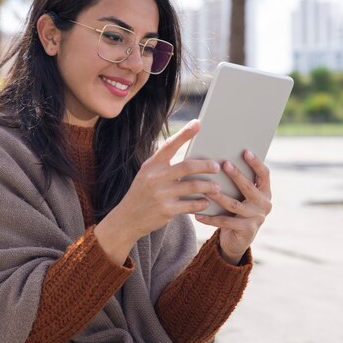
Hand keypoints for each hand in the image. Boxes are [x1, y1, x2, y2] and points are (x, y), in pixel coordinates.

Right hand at [95, 120, 220, 263]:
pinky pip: (191, 205)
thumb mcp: (147, 175)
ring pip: (193, 186)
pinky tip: (207, 202)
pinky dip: (202, 203)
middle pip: (188, 166)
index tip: (198, 123)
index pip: (170, 145)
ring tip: (216, 187)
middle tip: (216, 166)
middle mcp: (155, 177)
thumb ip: (164, 166)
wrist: (126, 219)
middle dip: (206, 165)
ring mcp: (161, 194)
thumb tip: (191, 158)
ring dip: (208, 186)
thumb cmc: (142, 193)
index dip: (185, 134)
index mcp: (151, 165)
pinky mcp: (166, 210)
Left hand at [195, 150, 271, 264]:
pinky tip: (198, 214)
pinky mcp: (246, 230)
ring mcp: (256, 218)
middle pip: (249, 187)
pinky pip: (225, 222)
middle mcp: (265, 204)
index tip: (245, 151)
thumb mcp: (242, 195)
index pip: (264, 174)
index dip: (256, 163)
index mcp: (265, 192)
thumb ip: (238, 181)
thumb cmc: (237, 210)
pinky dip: (210, 218)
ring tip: (206, 189)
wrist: (239, 239)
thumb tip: (219, 160)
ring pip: (234, 204)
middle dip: (236, 175)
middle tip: (224, 164)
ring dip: (218, 196)